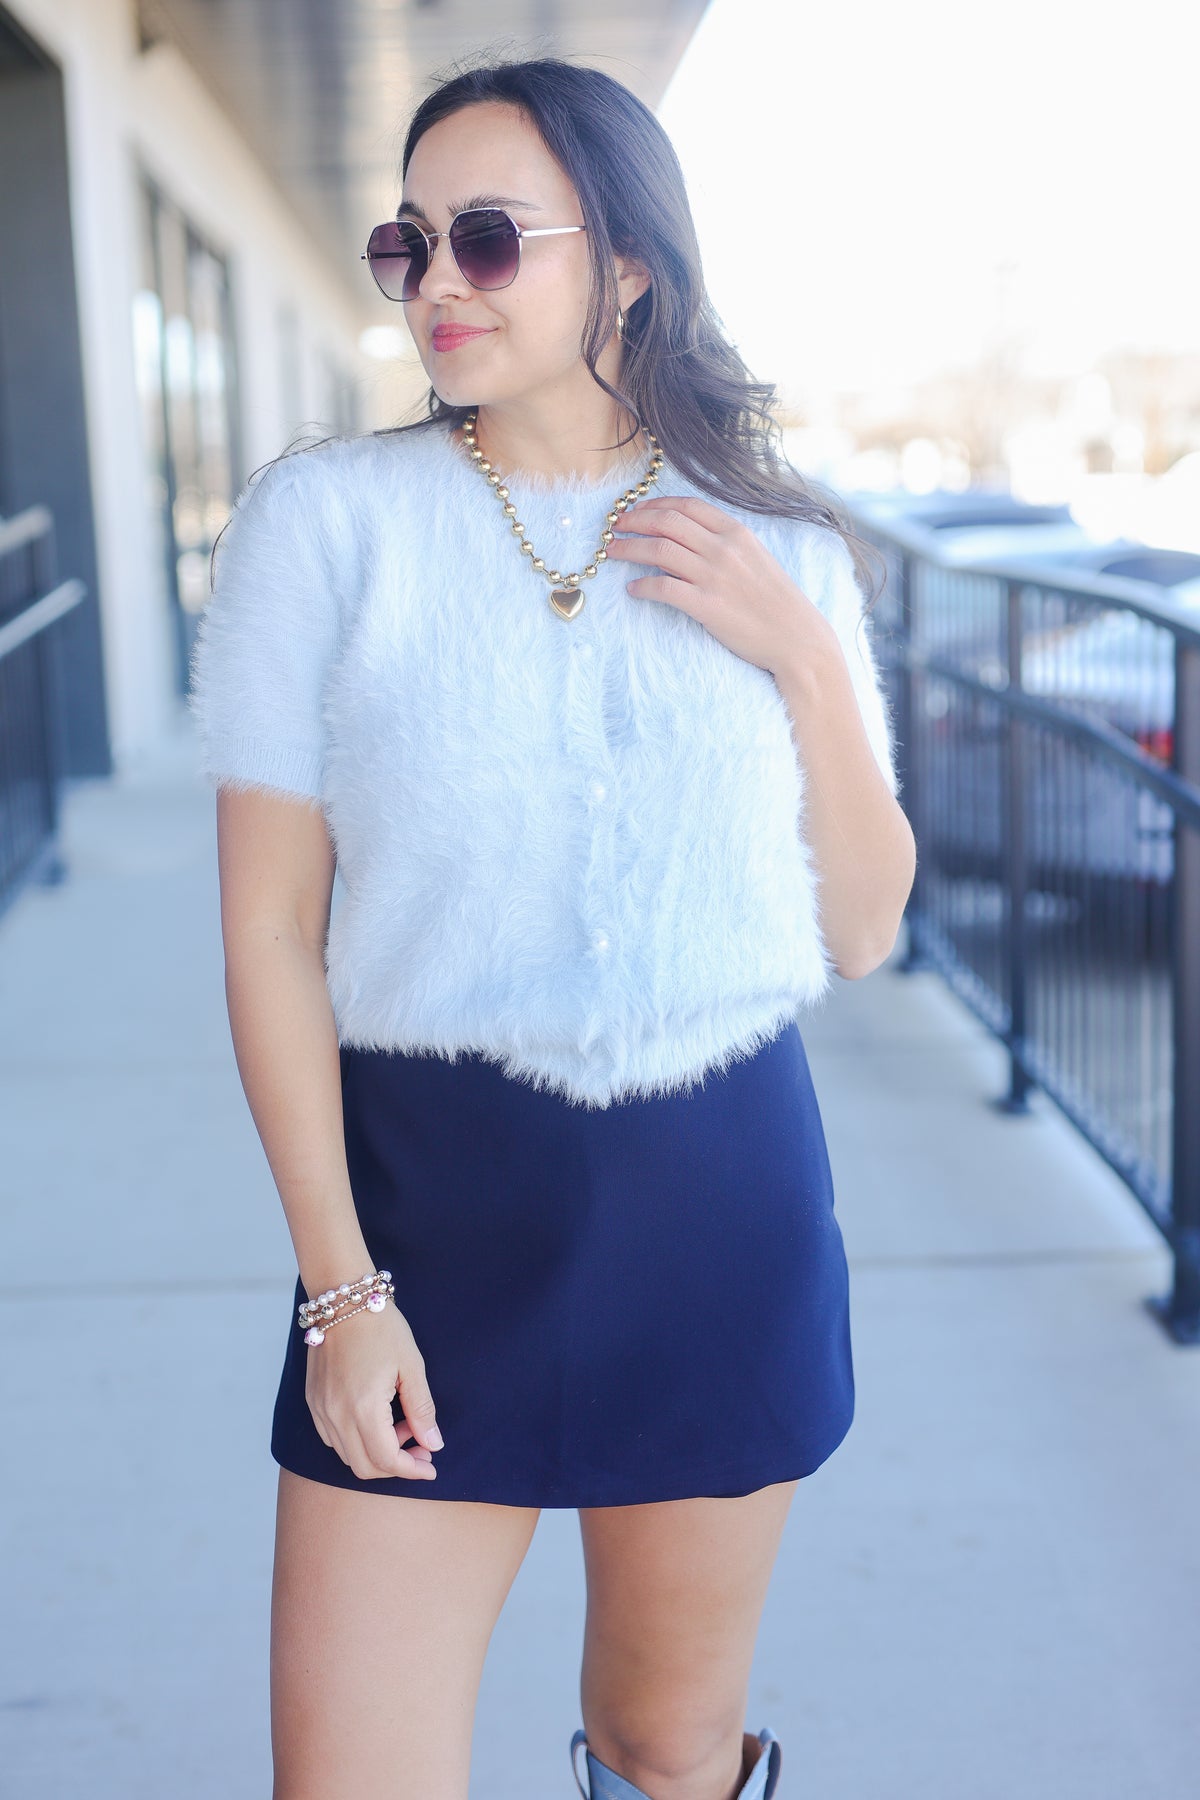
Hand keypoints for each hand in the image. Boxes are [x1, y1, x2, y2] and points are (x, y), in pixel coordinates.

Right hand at [305, 1299, 442, 1481]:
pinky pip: (333, 1439)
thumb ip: (421, 1410)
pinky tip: (377, 1420)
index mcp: (363, 1407)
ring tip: (401, 1426)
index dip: (412, 1470)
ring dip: (377, 1453)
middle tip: (421, 1448)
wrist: (343, 1299)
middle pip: (364, 1468)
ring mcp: (320, 1410)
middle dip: (396, 1467)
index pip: (386, 1461)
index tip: (431, 1467)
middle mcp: (336, 1415)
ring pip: (347, 1456)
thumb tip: (433, 1444)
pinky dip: (357, 1442)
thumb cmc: (381, 1327)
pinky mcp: (312, 1402)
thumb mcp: (411, 1366)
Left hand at [605, 494, 837, 677]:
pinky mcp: (706, 606)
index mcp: (737, 534)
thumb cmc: (777, 602)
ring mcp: (714, 577)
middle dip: (634, 521)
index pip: (687, 506)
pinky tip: (633, 589)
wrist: (798, 639)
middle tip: (614, 527)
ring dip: (629, 548)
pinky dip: (642, 586)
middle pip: (666, 522)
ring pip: (658, 550)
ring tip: (612, 552)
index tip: (636, 511)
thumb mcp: (756, 560)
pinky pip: (663, 587)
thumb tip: (689, 540)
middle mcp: (723, 549)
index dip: (655, 505)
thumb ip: (725, 546)